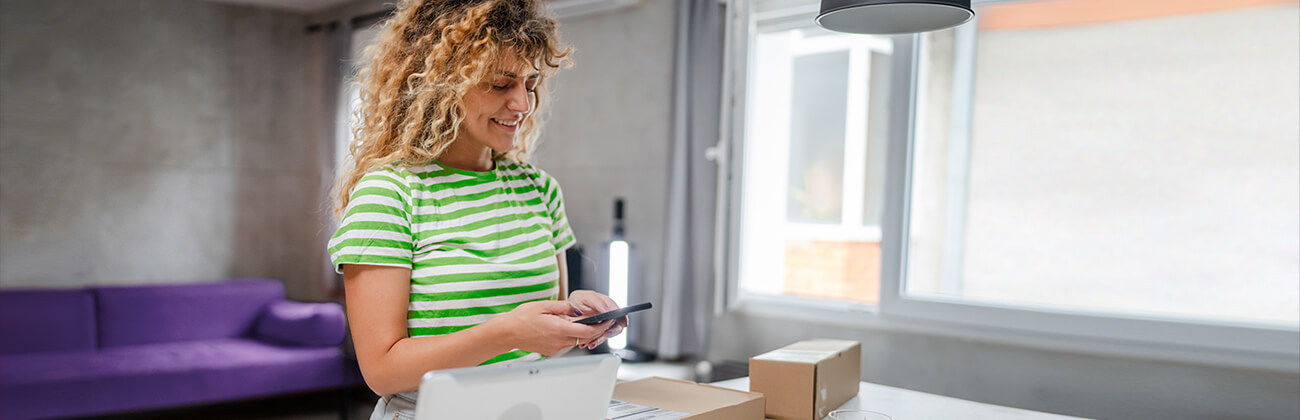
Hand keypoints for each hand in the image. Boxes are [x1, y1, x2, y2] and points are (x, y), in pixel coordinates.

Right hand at [484, 301, 605, 355]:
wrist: (507, 333)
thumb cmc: (522, 318)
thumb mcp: (544, 305)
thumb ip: (563, 307)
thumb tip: (578, 310)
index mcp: (559, 329)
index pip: (587, 332)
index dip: (600, 327)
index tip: (607, 321)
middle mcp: (559, 341)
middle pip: (584, 338)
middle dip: (594, 330)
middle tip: (601, 321)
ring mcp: (554, 347)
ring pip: (576, 342)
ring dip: (582, 334)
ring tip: (585, 323)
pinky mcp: (550, 351)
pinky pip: (565, 344)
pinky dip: (571, 337)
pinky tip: (567, 328)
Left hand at [567, 290, 627, 348]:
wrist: (567, 309)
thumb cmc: (578, 300)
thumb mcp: (586, 297)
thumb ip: (598, 302)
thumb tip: (608, 310)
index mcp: (609, 305)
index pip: (621, 313)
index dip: (622, 320)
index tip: (619, 324)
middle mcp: (608, 316)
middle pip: (617, 327)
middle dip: (611, 332)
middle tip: (605, 334)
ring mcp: (603, 325)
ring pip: (606, 335)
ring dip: (599, 339)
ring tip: (590, 342)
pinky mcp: (596, 332)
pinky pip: (598, 339)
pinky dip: (592, 342)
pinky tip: (584, 343)